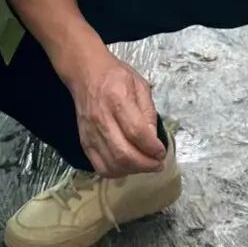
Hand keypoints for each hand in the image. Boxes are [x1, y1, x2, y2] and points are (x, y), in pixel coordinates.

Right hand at [65, 47, 166, 177]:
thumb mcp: (140, 85)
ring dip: (133, 170)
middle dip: (145, 164)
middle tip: (158, 164)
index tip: (162, 152)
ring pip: (112, 164)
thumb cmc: (115, 76)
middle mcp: (101, 119)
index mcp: (117, 99)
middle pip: (123, 153)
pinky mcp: (84, 142)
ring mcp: (90, 133)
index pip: (136, 132)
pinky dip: (116, 172)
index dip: (152, 147)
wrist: (86, 74)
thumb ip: (148, 112)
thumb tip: (154, 140)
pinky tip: (128, 166)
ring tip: (145, 165)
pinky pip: (100, 167)